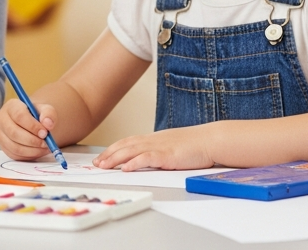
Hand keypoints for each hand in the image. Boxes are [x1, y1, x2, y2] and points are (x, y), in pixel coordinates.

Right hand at [0, 98, 56, 161]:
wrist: (32, 123)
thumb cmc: (37, 115)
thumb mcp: (46, 110)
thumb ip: (49, 113)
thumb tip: (48, 124)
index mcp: (11, 106)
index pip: (19, 116)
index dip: (32, 126)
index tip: (45, 133)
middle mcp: (2, 119)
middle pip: (14, 133)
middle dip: (32, 140)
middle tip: (46, 143)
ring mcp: (1, 134)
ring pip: (14, 146)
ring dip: (32, 150)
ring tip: (44, 147)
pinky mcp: (4, 147)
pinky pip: (15, 155)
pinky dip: (29, 155)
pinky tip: (38, 151)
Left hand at [93, 126, 215, 170]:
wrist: (210, 140)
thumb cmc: (194, 145)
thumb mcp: (171, 146)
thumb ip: (158, 151)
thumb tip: (147, 159)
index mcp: (153, 139)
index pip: (128, 142)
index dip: (113, 149)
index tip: (102, 157)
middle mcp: (153, 141)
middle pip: (125, 146)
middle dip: (109, 155)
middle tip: (96, 163)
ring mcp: (159, 147)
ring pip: (131, 151)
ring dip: (115, 159)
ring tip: (104, 166)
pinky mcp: (167, 155)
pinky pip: (147, 158)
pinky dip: (134, 163)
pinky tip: (125, 168)